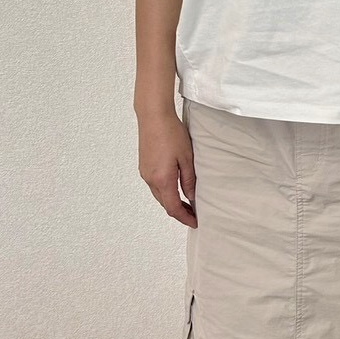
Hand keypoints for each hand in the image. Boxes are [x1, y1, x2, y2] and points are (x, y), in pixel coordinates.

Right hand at [136, 107, 197, 226]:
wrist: (153, 116)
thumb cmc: (171, 133)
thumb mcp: (187, 158)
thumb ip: (189, 180)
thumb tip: (192, 197)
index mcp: (162, 180)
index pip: (173, 208)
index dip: (185, 218)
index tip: (195, 222)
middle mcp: (150, 179)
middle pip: (165, 204)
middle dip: (180, 212)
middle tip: (194, 214)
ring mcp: (145, 173)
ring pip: (159, 195)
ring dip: (172, 201)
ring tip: (187, 202)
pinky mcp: (144, 166)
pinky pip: (154, 185)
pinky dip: (165, 192)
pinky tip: (175, 187)